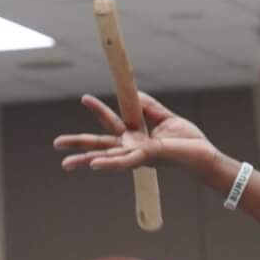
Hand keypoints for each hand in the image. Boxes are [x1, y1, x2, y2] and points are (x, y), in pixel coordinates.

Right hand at [55, 92, 221, 182]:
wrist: (204, 154)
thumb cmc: (187, 140)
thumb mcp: (165, 118)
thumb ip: (148, 106)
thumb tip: (133, 93)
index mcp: (135, 138)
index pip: (111, 122)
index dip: (98, 110)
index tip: (84, 98)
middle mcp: (132, 148)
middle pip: (100, 144)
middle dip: (78, 144)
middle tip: (56, 144)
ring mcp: (137, 155)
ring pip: (106, 156)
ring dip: (85, 160)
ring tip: (65, 164)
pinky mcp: (147, 158)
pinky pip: (124, 161)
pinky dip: (109, 163)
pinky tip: (93, 165)